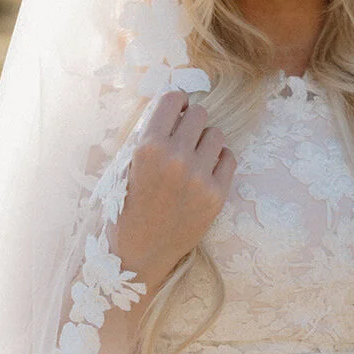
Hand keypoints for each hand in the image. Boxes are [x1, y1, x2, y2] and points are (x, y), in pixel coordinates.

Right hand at [113, 89, 236, 294]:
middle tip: (182, 138)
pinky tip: (204, 172)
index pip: (173, 99)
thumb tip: (173, 108)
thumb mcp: (125, 166)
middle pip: (199, 114)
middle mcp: (176, 158)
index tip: (175, 111)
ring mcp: (199, 178)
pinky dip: (218, 161)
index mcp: (148, 147)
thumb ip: (148, 136)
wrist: (138, 254)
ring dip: (205, 141)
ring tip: (192, 157)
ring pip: (216, 134)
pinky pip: (229, 158)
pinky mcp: (217, 196)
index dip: (175, 103)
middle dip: (190, 122)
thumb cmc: (125, 208)